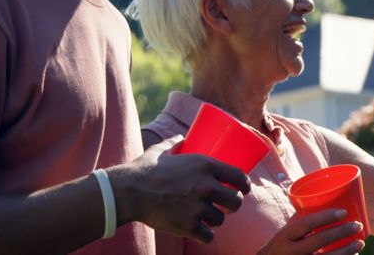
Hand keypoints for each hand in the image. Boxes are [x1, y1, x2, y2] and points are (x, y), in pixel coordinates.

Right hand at [108, 135, 250, 243]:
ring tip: (209, 218)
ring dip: (215, 220)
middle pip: (235, 201)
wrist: (129, 191)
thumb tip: (181, 137)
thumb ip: (174, 143)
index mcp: (205, 165)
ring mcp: (198, 207)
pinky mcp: (188, 225)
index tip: (244, 189)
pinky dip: (205, 235)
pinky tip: (202, 232)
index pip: (239, 176)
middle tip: (227, 206)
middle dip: (233, 205)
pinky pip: (208, 235)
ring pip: (220, 219)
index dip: (245, 185)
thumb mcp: (163, 151)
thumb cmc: (144, 170)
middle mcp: (206, 186)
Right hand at [258, 209, 364, 254]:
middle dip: (342, 232)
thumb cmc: (279, 250)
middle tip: (357, 225)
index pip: (307, 224)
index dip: (326, 217)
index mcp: (284, 237)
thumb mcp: (282, 236)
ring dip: (347, 250)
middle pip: (320, 240)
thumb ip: (298, 223)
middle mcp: (290, 252)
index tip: (344, 212)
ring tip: (360, 242)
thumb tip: (319, 200)